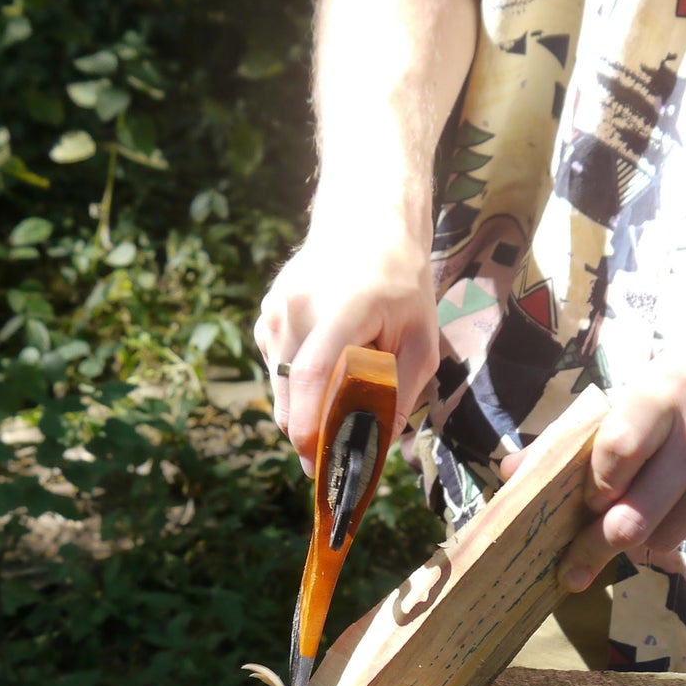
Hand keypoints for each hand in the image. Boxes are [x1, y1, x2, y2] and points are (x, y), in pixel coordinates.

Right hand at [254, 221, 437, 474]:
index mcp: (339, 308)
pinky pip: (277, 370)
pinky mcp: (265, 318)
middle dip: (305, 435)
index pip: (313, 374)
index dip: (310, 424)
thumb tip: (378, 444)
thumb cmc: (401, 282)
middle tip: (327, 463)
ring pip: (281, 387)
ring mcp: (274, 311)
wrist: (365, 221)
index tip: (316, 461)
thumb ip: (401, 391)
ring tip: (335, 404)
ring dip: (303, 409)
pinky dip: (297, 385)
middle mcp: (296, 308)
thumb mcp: (421, 337)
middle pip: (290, 393)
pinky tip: (324, 367)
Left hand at [553, 346, 685, 590]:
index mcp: (667, 395)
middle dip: (596, 546)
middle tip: (573, 564)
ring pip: (665, 538)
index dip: (591, 487)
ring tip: (650, 511)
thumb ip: (580, 435)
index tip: (585, 498)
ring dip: (645, 536)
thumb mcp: (650, 387)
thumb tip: (510, 474)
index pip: (612, 454)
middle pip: (632, 518)